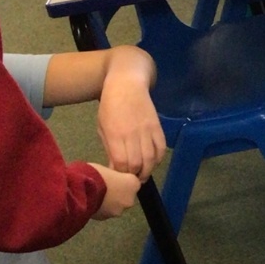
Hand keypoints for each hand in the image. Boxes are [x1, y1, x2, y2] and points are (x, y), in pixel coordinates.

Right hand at [89, 163, 140, 218]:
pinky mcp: (106, 218)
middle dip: (117, 193)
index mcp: (133, 184)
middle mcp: (130, 200)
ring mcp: (118, 211)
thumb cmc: (93, 173)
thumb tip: (112, 179)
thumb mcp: (107, 168)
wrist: (79, 188)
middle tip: (103, 188)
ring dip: (109, 203)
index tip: (112, 179)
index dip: (121, 181)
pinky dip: (100, 209)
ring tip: (95, 195)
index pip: (132, 183)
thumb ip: (115, 176)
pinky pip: (105, 212)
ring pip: (116, 206)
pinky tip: (91, 202)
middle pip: (125, 196)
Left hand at [97, 49, 164, 179]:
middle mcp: (133, 134)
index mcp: (115, 134)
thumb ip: (110, 148)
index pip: (121, 163)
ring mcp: (148, 131)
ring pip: (151, 160)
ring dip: (147, 171)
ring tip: (142, 175)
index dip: (120, 174)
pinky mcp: (158, 127)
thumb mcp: (102, 126)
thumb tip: (115, 167)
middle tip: (130, 179)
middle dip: (134, 176)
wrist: (127, 83)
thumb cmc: (110, 105)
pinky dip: (158, 160)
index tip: (118, 177)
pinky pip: (161, 149)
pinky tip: (152, 163)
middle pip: (137, 164)